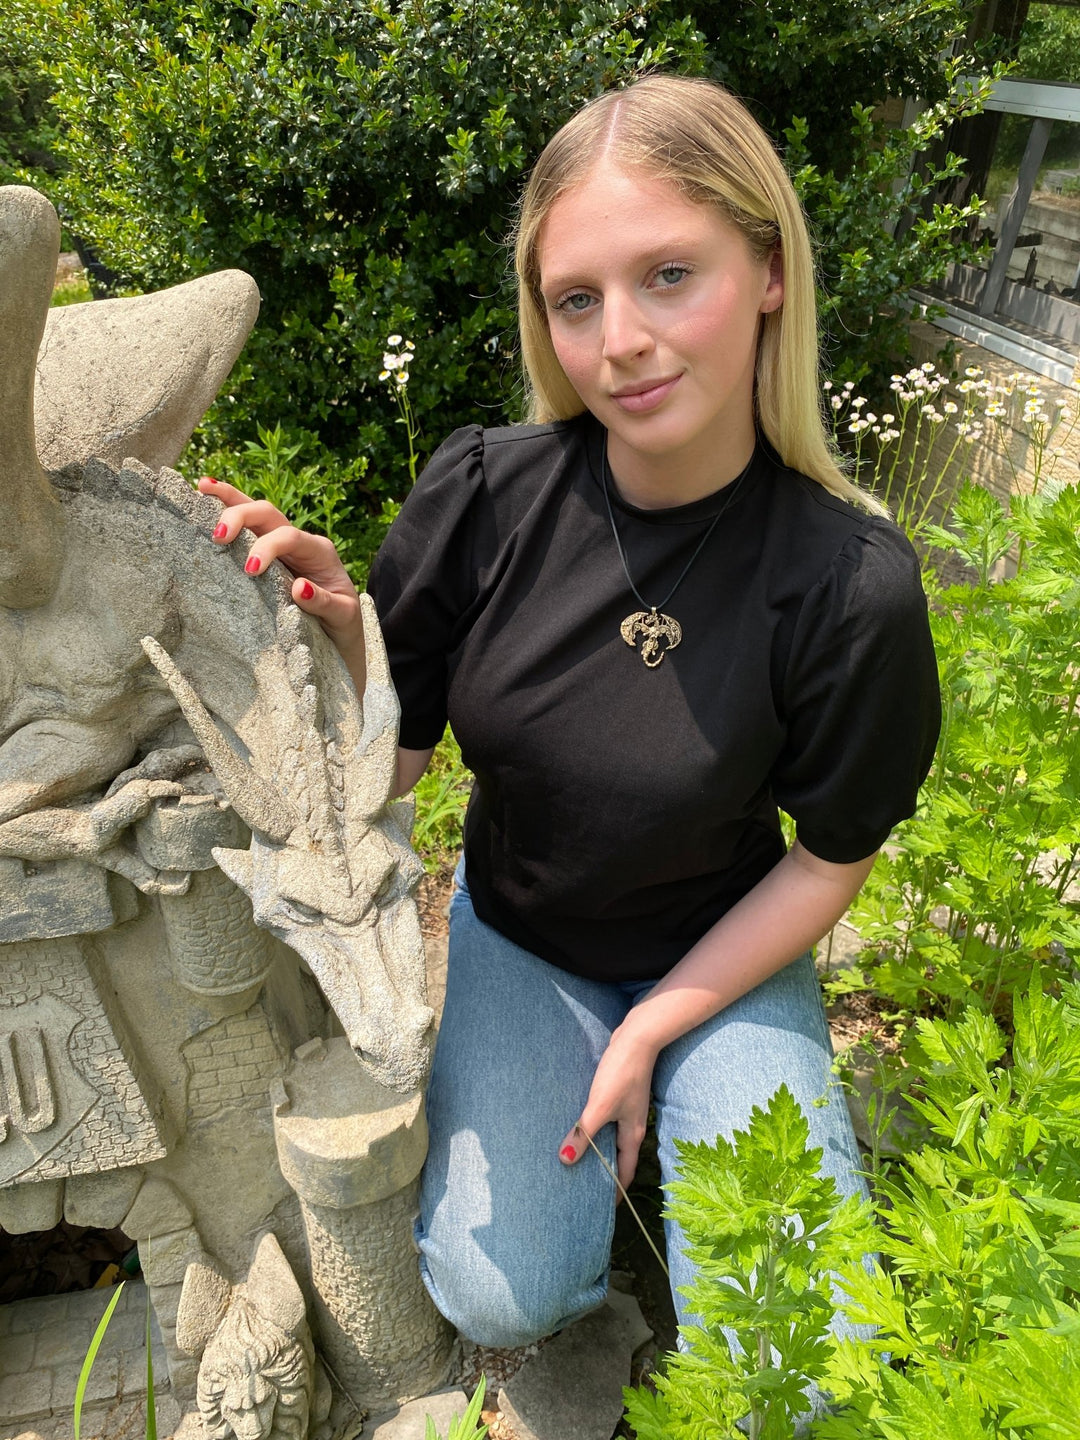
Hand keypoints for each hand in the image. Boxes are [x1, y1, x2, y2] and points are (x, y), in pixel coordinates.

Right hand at [197, 476, 364, 668]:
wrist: (340, 625)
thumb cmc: (341, 620)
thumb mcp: (342, 616)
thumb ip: (324, 603)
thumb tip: (299, 588)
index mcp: (319, 551)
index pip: (289, 536)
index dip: (267, 546)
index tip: (250, 570)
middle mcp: (299, 541)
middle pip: (268, 513)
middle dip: (241, 517)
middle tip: (218, 536)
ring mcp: (281, 542)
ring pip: (254, 511)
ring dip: (228, 498)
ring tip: (202, 487)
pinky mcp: (265, 550)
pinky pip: (246, 527)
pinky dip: (225, 511)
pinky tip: (203, 499)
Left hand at [559, 1028, 657, 1193]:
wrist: (637, 1038)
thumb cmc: (622, 1073)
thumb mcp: (600, 1106)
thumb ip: (584, 1133)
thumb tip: (565, 1159)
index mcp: (632, 1134)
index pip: (626, 1173)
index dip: (615, 1191)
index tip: (601, 1207)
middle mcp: (632, 1126)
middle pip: (618, 1157)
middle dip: (604, 1172)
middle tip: (583, 1185)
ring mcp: (626, 1109)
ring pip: (611, 1137)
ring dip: (598, 1149)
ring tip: (577, 1158)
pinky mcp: (619, 1094)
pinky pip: (606, 1120)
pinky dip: (595, 1129)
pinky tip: (580, 1125)